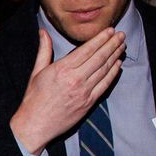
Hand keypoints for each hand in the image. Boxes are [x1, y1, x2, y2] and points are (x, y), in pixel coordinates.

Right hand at [8, 27, 125, 153]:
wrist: (36, 125)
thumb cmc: (34, 99)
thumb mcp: (36, 72)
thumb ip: (44, 50)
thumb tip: (43, 32)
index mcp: (62, 69)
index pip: (87, 49)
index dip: (101, 38)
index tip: (109, 31)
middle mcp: (75, 79)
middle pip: (100, 57)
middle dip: (112, 44)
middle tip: (121, 35)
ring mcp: (84, 91)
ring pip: (105, 69)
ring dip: (115, 56)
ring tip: (122, 46)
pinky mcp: (89, 102)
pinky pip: (105, 84)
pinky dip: (113, 73)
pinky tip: (118, 65)